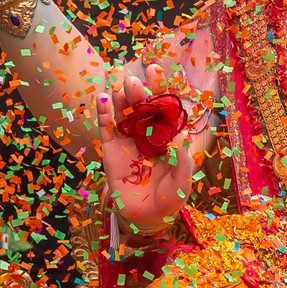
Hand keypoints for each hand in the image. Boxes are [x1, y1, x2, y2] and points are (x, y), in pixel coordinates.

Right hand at [96, 63, 200, 231]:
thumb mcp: (182, 181)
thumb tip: (181, 134)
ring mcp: (128, 139)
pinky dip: (104, 113)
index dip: (159, 87)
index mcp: (166, 135)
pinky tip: (103, 99)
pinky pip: (106, 128)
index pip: (163, 107)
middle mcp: (147, 132)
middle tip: (133, 82)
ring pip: (123, 113)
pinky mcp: (110, 150)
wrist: (146, 217)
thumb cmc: (169, 197)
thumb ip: (183, 159)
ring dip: (121, 99)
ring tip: (120, 89)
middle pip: (141, 106)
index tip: (155, 70)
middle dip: (138, 92)